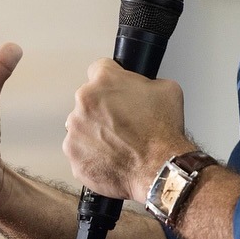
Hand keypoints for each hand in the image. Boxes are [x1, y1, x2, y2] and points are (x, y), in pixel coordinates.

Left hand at [64, 58, 194, 201]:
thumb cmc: (162, 134)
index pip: (99, 69)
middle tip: (122, 123)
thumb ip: (146, 82)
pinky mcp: (72, 153)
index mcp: (105, 80)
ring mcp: (76, 128)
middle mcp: (85, 101)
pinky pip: (79, 150)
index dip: (111, 81)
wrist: (158, 169)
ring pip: (81, 125)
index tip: (113, 91)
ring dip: (95, 131)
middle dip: (102, 109)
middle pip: (88, 99)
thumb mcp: (167, 90)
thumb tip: (141, 86)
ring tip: (118, 143)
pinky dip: (92, 154)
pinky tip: (111, 156)